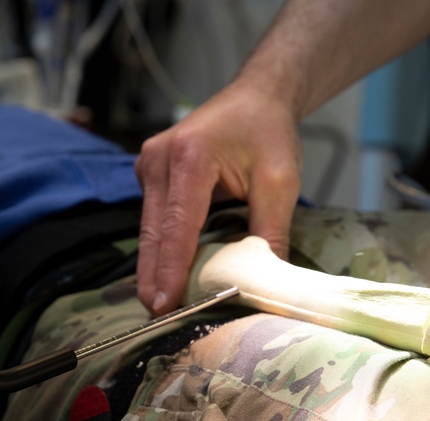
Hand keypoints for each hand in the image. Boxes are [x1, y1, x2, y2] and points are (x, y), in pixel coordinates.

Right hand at [134, 82, 301, 313]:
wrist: (257, 95)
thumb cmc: (269, 132)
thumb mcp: (280, 182)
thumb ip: (270, 231)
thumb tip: (267, 281)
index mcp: (190, 156)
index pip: (177, 225)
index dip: (170, 269)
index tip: (164, 304)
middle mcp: (159, 158)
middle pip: (153, 231)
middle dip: (154, 276)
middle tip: (155, 315)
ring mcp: (148, 163)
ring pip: (148, 228)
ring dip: (154, 265)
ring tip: (158, 302)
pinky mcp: (149, 172)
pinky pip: (152, 218)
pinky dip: (159, 246)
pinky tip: (164, 274)